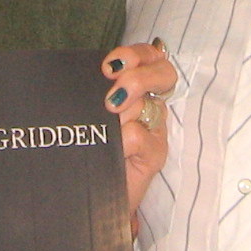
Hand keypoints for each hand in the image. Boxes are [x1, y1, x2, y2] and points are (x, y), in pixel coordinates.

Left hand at [103, 39, 173, 216]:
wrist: (93, 196)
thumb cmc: (90, 149)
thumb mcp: (91, 112)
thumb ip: (94, 91)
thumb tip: (86, 74)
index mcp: (138, 88)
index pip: (149, 56)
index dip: (132, 55)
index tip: (107, 67)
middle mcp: (151, 104)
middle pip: (163, 71)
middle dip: (137, 78)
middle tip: (111, 100)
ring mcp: (156, 129)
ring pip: (144, 105)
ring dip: (118, 118)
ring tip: (105, 135)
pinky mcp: (156, 154)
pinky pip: (138, 136)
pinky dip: (121, 141)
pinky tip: (113, 152)